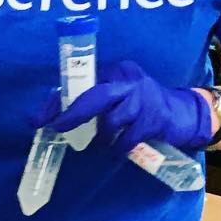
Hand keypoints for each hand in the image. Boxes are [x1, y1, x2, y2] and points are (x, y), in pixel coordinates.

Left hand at [38, 62, 212, 154]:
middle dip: (73, 114)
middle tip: (58, 129)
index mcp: (115, 71)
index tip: (38, 120)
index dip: (57, 103)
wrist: (182, 113)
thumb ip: (88, 101)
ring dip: (102, 136)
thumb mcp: (115, 96)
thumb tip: (51, 116)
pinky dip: (119, 147)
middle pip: (96, 95)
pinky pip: (128, 138)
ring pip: (112, 119)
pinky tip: (118, 149)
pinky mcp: (154, 119)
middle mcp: (129, 80)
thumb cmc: (139, 105)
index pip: (80, 83)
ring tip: (102, 141)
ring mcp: (144, 99)